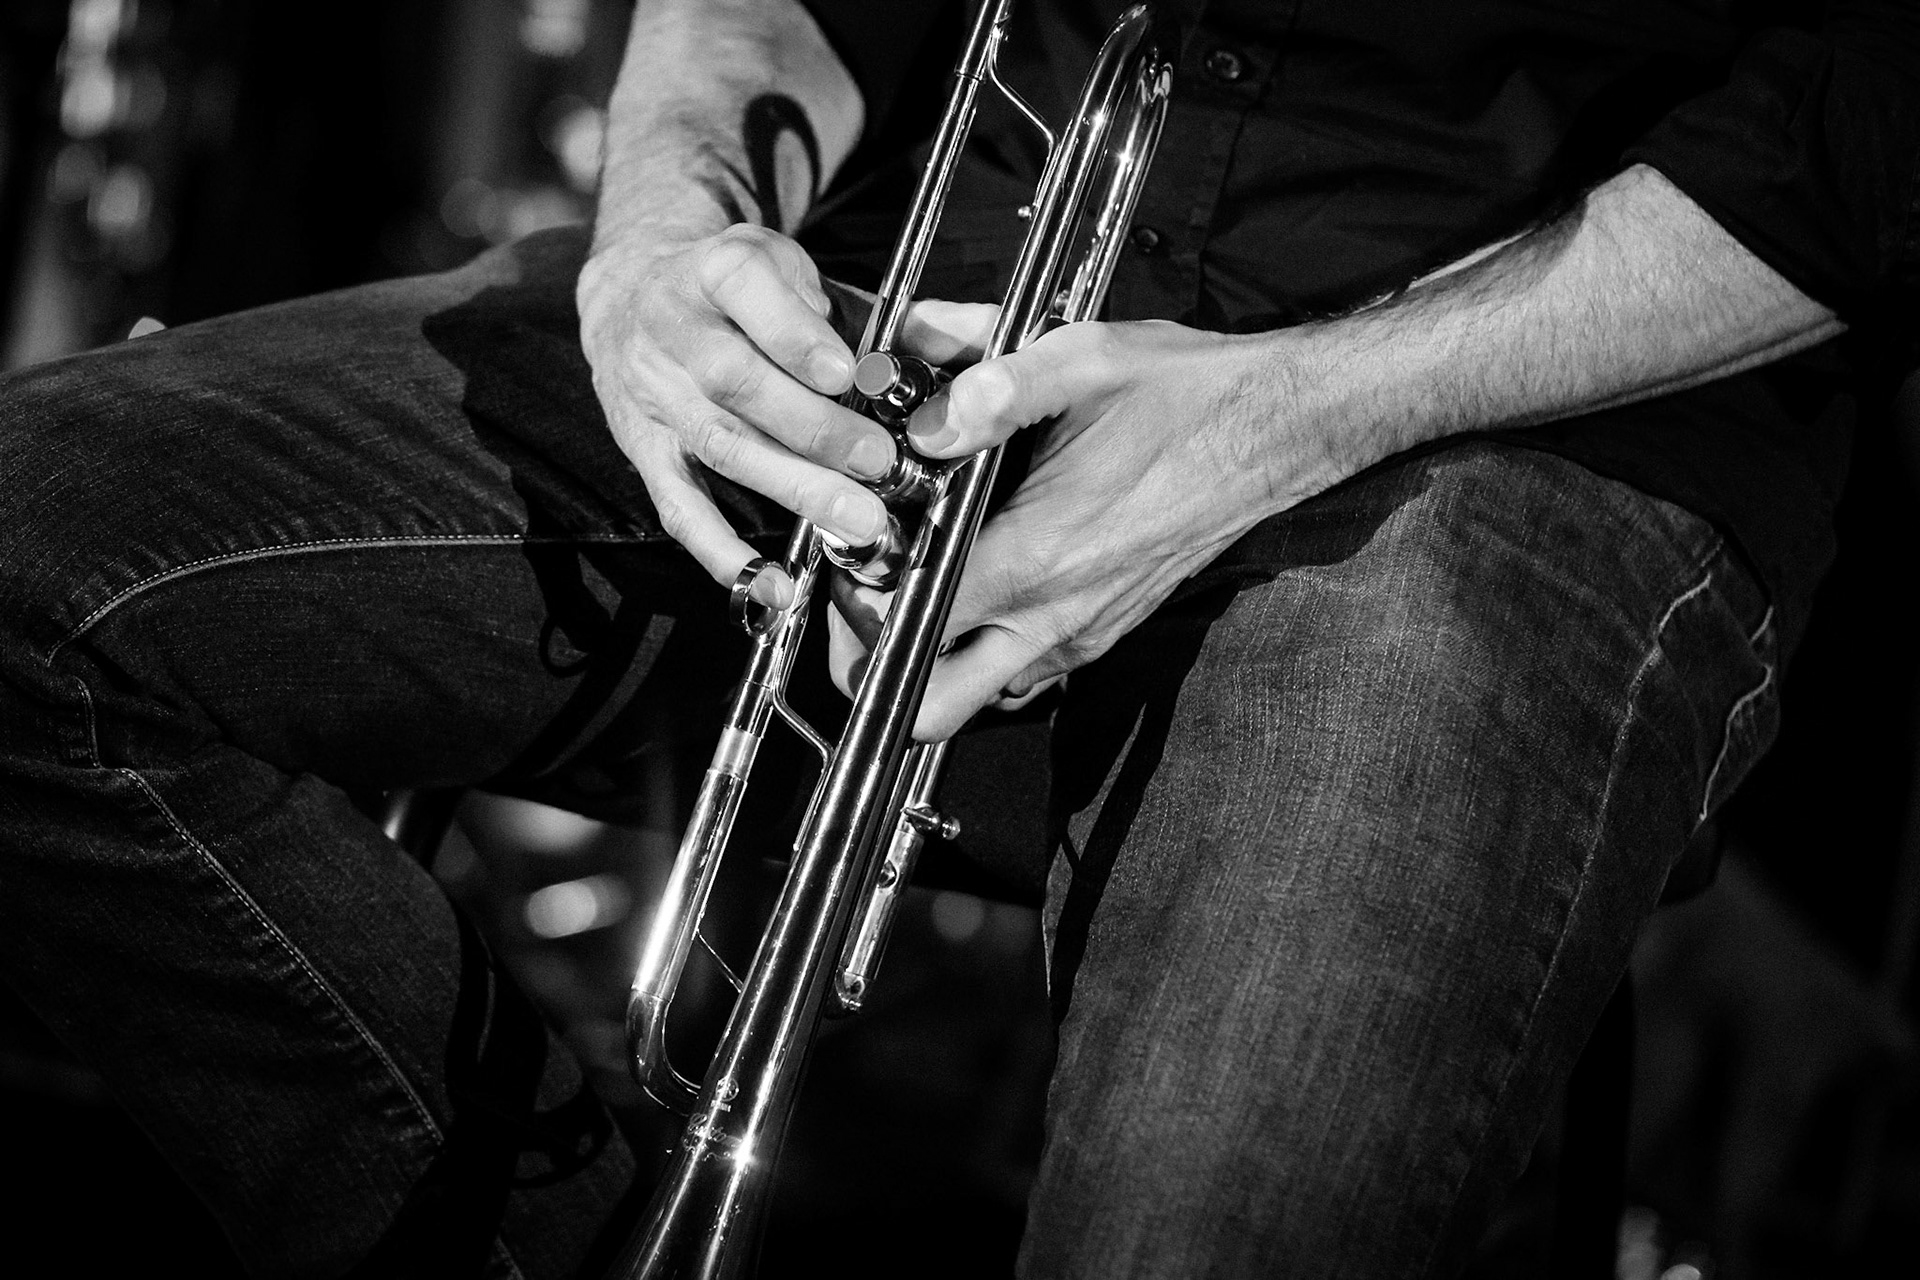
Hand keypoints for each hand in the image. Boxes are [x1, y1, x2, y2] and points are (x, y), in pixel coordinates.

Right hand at [576, 224, 991, 603]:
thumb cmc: (745, 294)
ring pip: (721, 444)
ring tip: (857, 522)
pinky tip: (772, 583)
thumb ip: (861, 311)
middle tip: (880, 464)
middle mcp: (676, 327)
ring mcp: (656, 393)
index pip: (750, 290)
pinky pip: (679, 506)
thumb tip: (957, 353)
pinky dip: (724, 552)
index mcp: (719, 267)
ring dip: (792, 487)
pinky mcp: (644, 450)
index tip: (848, 372)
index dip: (796, 335)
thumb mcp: (797, 271)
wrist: (635, 299)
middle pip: (738, 380)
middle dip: (814, 428)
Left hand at [830, 319, 1341, 740]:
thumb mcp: (1081, 359)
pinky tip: (978, 576)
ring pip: (975, 697)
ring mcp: (1081, 634)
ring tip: (917, 583)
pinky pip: (1019, 672)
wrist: (1277, 428)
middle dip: (877, 667)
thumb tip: (919, 409)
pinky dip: (981, 647)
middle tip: (868, 598)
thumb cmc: (1184, 394)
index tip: (855, 551)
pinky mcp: (1102, 630)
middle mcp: (1055, 617)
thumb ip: (988, 379)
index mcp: (1036, 559)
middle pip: (930, 708)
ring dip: (930, 659)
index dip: (861, 601)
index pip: (910, 627)